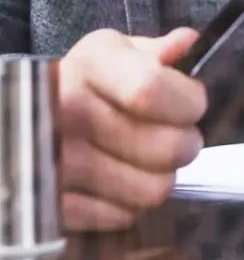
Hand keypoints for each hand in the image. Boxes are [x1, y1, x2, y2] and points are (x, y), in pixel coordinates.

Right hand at [58, 27, 207, 230]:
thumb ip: (161, 52)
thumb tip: (186, 44)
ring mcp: (54, 159)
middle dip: (185, 144)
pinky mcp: (51, 203)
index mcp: (92, 62)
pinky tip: (116, 180)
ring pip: (151, 189)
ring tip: (144, 159)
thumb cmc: (94, 82)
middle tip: (174, 136)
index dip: (188, 103)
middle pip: (165, 147)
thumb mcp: (123, 54)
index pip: (152, 90)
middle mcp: (66, 108)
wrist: (35, 116)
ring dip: (158, 177)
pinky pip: (121, 216)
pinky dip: (127, 203)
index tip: (192, 105)